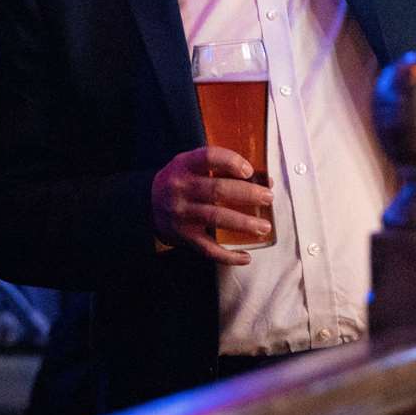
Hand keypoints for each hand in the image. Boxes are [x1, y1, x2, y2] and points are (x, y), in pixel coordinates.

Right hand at [150, 146, 273, 265]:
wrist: (147, 205)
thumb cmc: (181, 180)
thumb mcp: (191, 164)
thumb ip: (221, 167)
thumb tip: (263, 180)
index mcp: (185, 165)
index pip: (208, 157)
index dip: (231, 162)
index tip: (249, 171)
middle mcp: (181, 188)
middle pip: (218, 189)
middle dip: (247, 194)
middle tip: (268, 197)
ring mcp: (182, 214)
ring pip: (216, 218)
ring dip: (244, 223)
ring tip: (264, 226)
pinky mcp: (184, 236)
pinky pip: (208, 248)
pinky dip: (228, 255)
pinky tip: (246, 257)